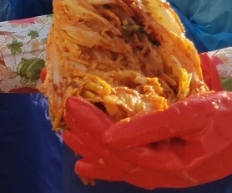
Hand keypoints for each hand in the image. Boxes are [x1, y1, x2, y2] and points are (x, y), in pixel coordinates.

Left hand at [65, 93, 231, 187]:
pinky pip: (135, 171)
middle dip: (90, 137)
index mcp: (173, 163)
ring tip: (70, 139)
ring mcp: (170, 175)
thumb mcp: (191, 114)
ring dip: (95, 153)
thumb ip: (151, 126)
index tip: (73, 105)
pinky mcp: (172, 170)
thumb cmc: (227, 117)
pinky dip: (111, 168)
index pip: (122, 147)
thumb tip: (111, 135)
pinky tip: (90, 164)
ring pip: (124, 168)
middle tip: (66, 116)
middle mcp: (169, 175)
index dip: (95, 127)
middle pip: (119, 159)